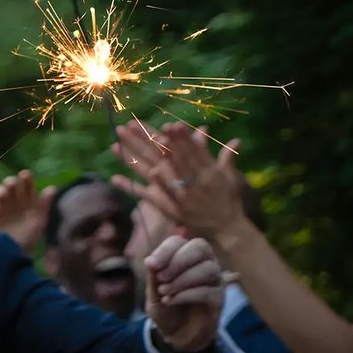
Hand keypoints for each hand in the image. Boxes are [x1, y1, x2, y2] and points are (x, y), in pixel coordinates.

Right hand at [0, 170, 54, 253]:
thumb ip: (44, 205)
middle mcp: (14, 202)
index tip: (25, 175)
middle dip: (9, 182)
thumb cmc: (28, 239)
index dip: (26, 179)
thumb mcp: (38, 222)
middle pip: (10, 186)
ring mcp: (0, 208)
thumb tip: (52, 188)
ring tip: (0, 196)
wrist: (12, 256)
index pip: (27, 185)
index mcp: (28, 202)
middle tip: (10, 184)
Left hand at [111, 121, 245, 242]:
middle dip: (146, 139)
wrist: (226, 228)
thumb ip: (227, 158)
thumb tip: (236, 140)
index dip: (177, 137)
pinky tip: (117, 177)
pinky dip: (132, 187)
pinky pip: (145, 195)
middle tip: (130, 124)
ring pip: (151, 170)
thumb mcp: (229, 178)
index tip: (164, 124)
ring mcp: (177, 193)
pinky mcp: (167, 206)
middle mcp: (190, 178)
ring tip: (116, 144)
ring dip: (133, 156)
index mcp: (205, 169)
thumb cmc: (228, 201)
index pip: (188, 148)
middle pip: (164, 155)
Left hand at [143, 234, 225, 352]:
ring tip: (164, 292)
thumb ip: (154, 277)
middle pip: (201, 247)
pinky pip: (208, 291)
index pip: (179, 241)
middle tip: (161, 278)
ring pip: (208, 269)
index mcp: (185, 257)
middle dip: (178, 261)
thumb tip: (151, 261)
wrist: (176, 335)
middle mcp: (204, 263)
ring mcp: (215, 281)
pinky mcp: (219, 299)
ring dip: (182, 280)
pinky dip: (186, 295)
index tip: (151, 265)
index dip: (165, 250)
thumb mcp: (153, 293)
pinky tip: (170, 301)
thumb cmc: (166, 308)